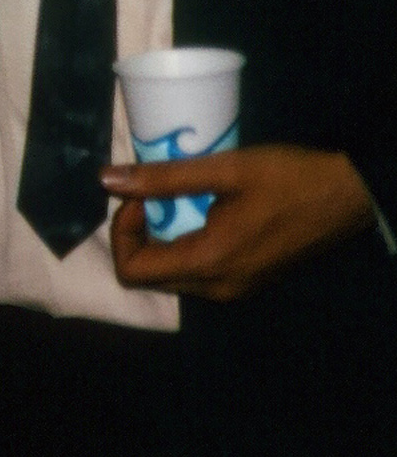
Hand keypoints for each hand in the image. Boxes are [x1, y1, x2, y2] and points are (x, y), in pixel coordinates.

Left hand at [104, 143, 376, 300]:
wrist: (351, 195)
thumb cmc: (290, 178)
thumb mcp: (225, 169)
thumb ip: (163, 178)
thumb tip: (106, 180)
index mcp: (210, 263)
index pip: (132, 271)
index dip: (120, 232)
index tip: (137, 195)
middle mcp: (219, 287)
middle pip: (149, 276)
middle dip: (137, 234)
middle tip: (151, 193)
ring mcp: (236, 288)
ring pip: (173, 274)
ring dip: (160, 238)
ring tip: (175, 198)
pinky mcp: (249, 279)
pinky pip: (198, 271)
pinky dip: (184, 244)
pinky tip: (199, 211)